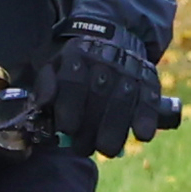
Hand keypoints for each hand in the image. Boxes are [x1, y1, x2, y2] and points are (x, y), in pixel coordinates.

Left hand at [42, 29, 163, 156]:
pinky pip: (149, 100)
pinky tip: (142, 135)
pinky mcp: (149, 80)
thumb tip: (41, 105)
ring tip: (106, 150)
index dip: (69, 108)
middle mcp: (104, 59)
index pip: (73, 81)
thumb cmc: (77, 67)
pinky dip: (147, 118)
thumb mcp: (55, 67)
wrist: (113, 41)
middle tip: (82, 149)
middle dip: (90, 127)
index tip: (66, 130)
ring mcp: (129, 69)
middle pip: (98, 94)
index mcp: (78, 55)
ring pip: (122, 100)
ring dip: (114, 130)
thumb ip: (45, 85)